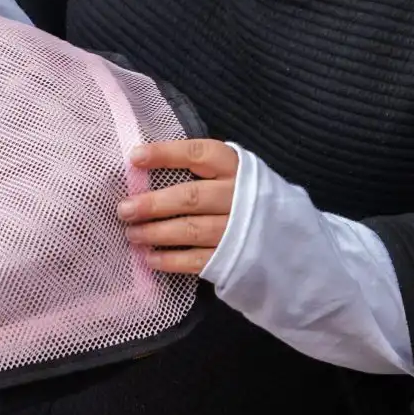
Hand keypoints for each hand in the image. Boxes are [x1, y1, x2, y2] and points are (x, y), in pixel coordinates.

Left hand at [119, 138, 239, 274]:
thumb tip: (143, 167)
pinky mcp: (233, 259)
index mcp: (235, 167)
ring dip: (157, 233)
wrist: (289, 236)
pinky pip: (196, 260)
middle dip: (154, 204)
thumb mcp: (231, 173)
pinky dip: (170, 260)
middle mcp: (238, 196)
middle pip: (191, 197)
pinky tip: (149, 258)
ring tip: (132, 234)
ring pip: (191, 230)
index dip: (165, 154)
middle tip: (124, 209)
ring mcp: (237, 230)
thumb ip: (198, 169)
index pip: (197, 154)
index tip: (134, 158)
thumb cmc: (245, 197)